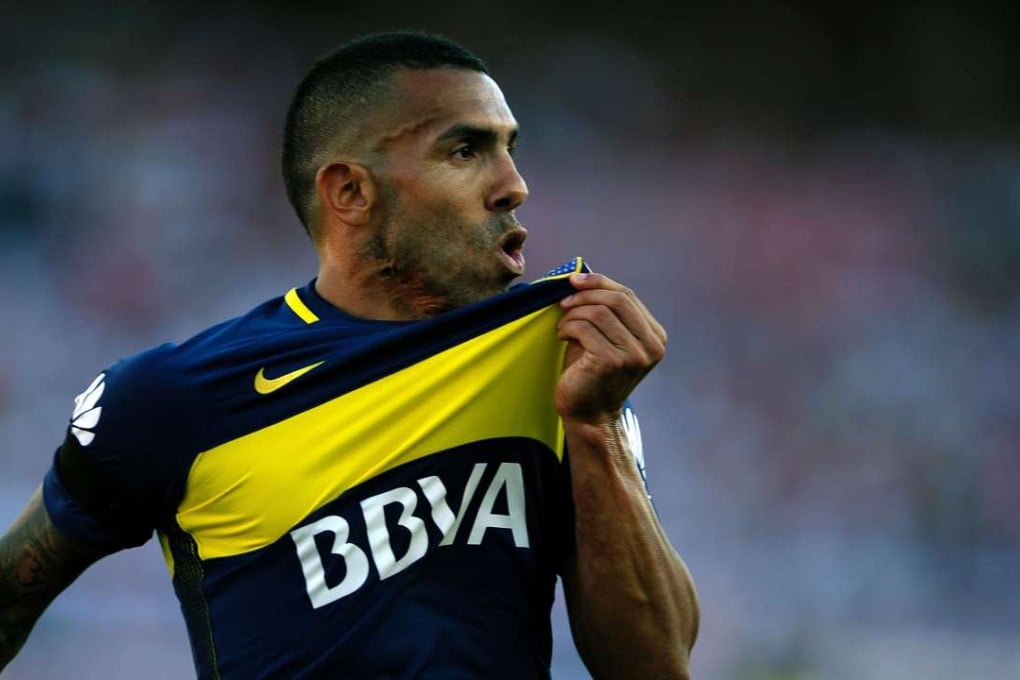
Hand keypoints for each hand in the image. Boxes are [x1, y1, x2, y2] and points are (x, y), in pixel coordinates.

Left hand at [555, 273, 666, 424]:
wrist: (588, 413)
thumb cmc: (592, 372)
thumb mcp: (606, 336)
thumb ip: (606, 311)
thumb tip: (583, 275)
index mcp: (655, 336)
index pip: (628, 296)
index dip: (599, 282)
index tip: (574, 280)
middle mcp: (652, 346)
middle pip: (618, 299)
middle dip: (585, 294)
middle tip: (564, 302)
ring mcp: (635, 355)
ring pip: (599, 312)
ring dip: (574, 314)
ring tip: (563, 326)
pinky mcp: (612, 362)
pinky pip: (585, 328)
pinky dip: (568, 326)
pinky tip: (562, 336)